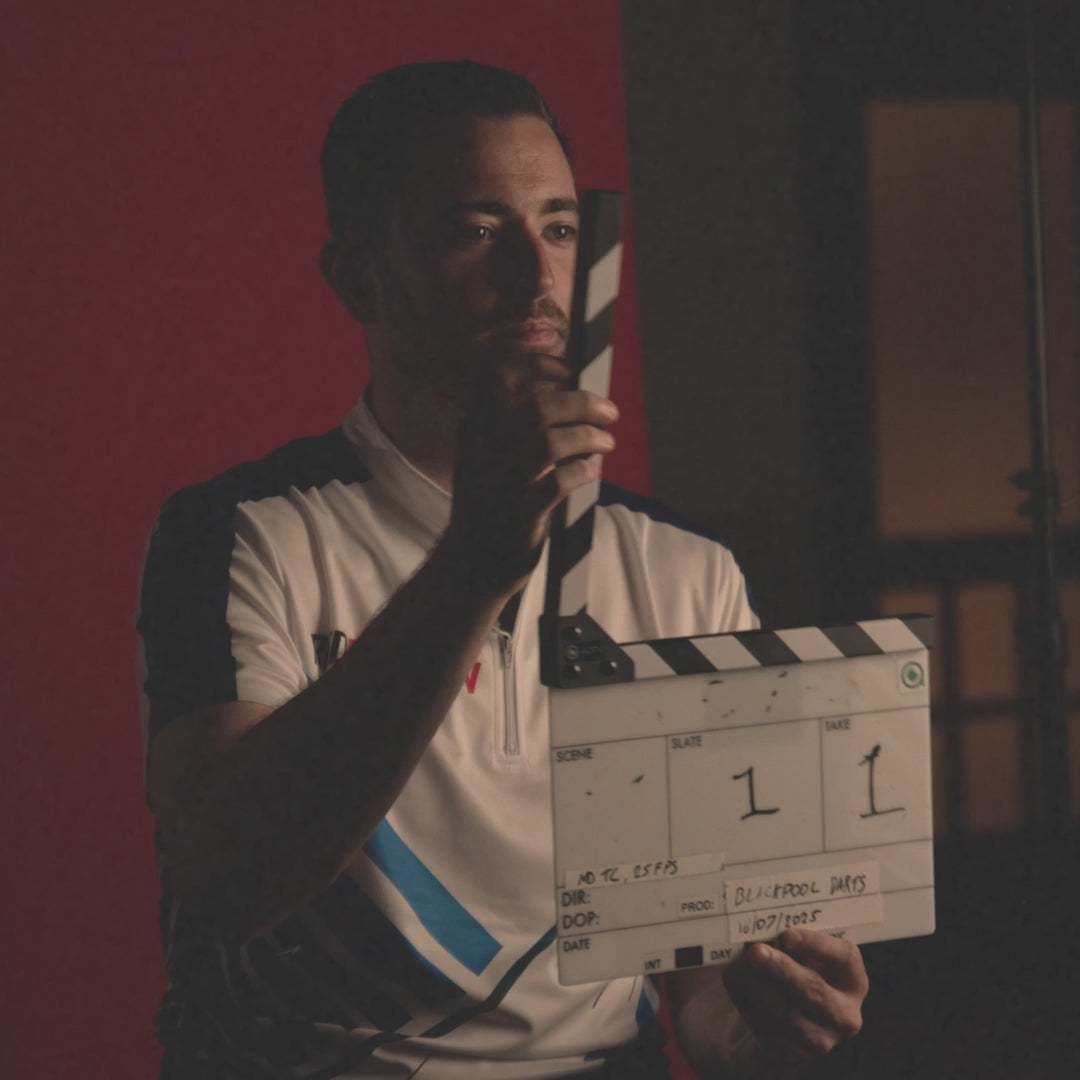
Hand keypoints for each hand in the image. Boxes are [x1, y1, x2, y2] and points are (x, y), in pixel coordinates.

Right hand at [445, 354, 617, 591]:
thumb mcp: (483, 454)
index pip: (495, 375)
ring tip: (606, 442)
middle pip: (537, 408)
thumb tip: (564, 389)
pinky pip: (558, 483)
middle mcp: (482, 452)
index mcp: (473, 429)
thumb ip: (508, 421)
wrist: (470, 562)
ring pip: (550, 444)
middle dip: (582, 403)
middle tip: (609, 411)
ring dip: (588, 438)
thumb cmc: (490, 501)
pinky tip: (592, 471)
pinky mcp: (520, 515)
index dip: (536, 363)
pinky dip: (583, 471)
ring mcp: (500, 485)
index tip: (568, 369)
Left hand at [722, 930, 867, 1069]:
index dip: (816, 944)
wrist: (783, 1018)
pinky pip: (764, 1026)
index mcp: (852, 979)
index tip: (787, 935)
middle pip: (813, 989)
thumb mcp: (803, 954)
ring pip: (782, 1011)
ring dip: (753, 985)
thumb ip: (791, 942)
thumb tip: (764, 933)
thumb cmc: (796, 971)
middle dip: (780, 968)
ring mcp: (821, 1038)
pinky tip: (739, 986)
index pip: (845, 958)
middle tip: (755, 951)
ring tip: (738, 964)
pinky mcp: (794, 1054)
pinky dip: (745, 1002)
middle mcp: (844, 1013)